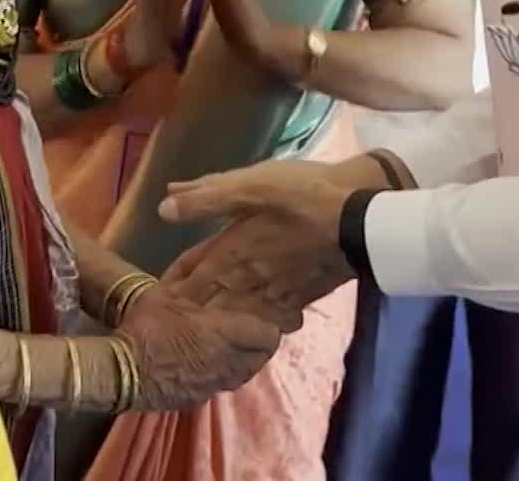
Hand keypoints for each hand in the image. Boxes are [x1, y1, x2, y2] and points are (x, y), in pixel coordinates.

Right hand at [115, 284, 280, 410]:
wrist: (121, 371)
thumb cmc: (146, 327)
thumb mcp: (167, 294)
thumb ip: (193, 278)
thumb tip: (209, 258)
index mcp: (224, 335)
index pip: (270, 335)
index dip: (268, 325)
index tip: (258, 315)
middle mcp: (227, 364)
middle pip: (262, 357)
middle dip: (259, 344)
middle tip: (243, 329)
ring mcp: (215, 386)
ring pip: (245, 374)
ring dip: (243, 360)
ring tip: (225, 346)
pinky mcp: (200, 399)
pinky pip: (223, 386)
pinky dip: (221, 374)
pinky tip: (204, 364)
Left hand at [157, 155, 390, 326]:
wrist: (362, 219)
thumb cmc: (304, 196)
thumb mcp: (252, 185)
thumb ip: (206, 198)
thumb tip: (162, 207)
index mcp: (232, 254)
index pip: (192, 279)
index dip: (173, 289)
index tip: (155, 301)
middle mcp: (250, 281)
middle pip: (212, 305)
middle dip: (192, 313)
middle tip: (171, 324)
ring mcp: (277, 295)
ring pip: (239, 317)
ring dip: (220, 324)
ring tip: (204, 334)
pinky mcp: (301, 299)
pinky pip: (268, 321)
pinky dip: (254, 328)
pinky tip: (252, 330)